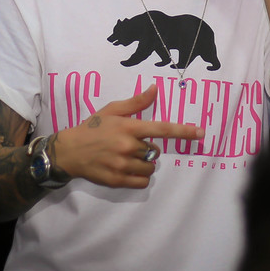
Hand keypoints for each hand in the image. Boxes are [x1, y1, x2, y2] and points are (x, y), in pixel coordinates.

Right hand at [52, 84, 204, 188]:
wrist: (69, 151)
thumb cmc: (92, 128)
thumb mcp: (112, 110)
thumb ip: (136, 103)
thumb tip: (155, 89)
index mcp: (129, 127)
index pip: (162, 129)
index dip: (183, 131)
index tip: (200, 133)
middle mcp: (127, 147)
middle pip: (156, 151)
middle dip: (148, 148)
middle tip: (131, 144)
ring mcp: (122, 165)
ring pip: (150, 167)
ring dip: (145, 163)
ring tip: (127, 157)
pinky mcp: (117, 180)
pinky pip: (142, 181)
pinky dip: (140, 176)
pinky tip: (127, 169)